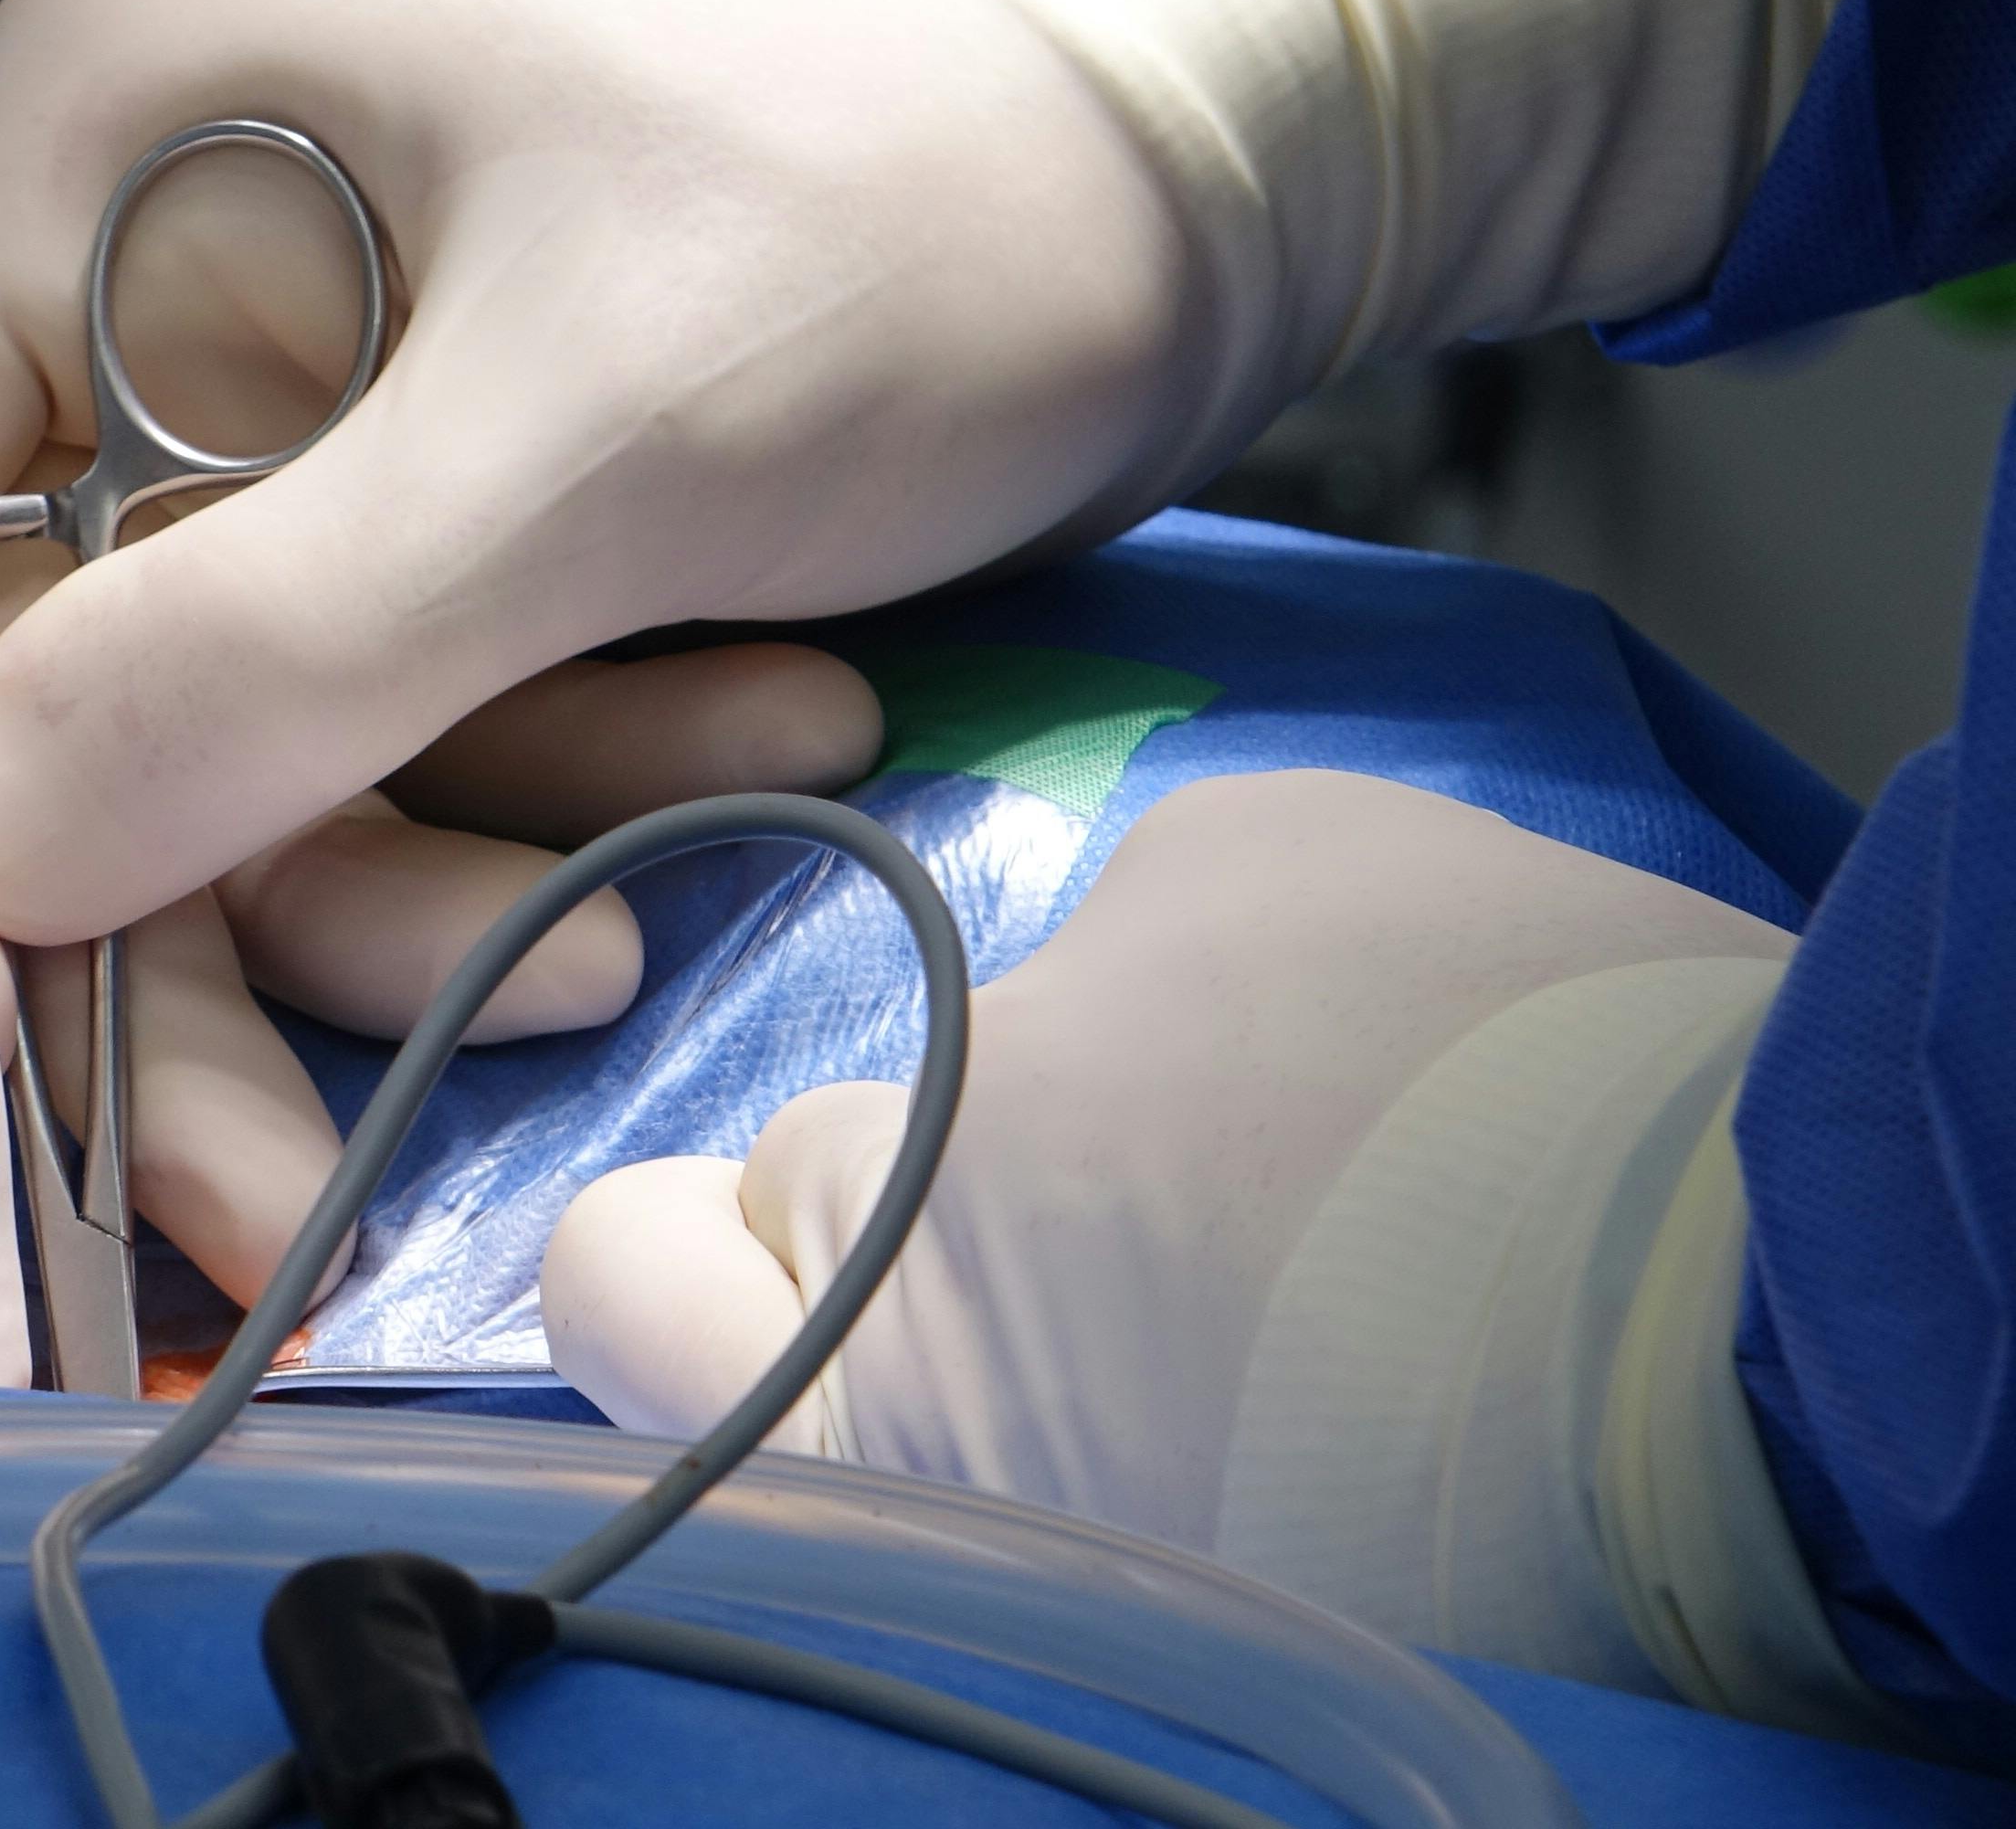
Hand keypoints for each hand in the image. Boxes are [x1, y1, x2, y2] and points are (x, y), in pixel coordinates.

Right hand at [0, 0, 1806, 953]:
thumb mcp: (605, 413)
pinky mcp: (430, 533)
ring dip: (413, 873)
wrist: (1235, 95)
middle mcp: (115, 300)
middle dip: (176, 932)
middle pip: (5, 693)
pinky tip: (767, 742)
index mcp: (69, 173)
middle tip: (290, 1200)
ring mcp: (275, 429)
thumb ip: (271, 649)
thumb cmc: (907, 167)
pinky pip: (382, 741)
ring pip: (207, 761)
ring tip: (659, 888)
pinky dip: (536, 798)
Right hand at [541, 771, 1809, 1699]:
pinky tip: (1431, 1069)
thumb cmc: (1478, 1533)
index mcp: (867, 1377)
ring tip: (1363, 1194)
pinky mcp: (1218, 852)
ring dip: (1147, 1095)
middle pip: (830, 1162)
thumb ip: (915, 1435)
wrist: (1787, 1346)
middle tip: (1194, 1325)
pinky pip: (1187, 907)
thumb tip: (800, 1327)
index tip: (828, 1344)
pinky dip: (1287, 977)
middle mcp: (895, 1158)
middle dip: (975, 1222)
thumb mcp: (1129, 1556)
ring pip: (1026, 1030)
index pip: (621, 1274)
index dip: (696, 1304)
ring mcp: (1058, 991)